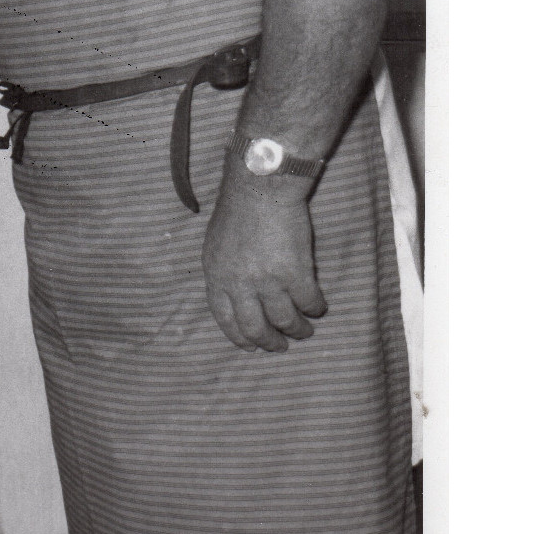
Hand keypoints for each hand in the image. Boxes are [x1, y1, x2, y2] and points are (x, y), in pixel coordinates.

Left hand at [201, 184, 326, 352]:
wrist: (262, 187)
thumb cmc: (239, 208)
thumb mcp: (217, 243)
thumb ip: (225, 271)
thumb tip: (236, 294)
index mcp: (216, 275)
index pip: (225, 319)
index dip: (239, 337)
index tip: (251, 347)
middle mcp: (239, 283)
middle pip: (255, 328)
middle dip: (269, 342)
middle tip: (281, 346)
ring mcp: (267, 281)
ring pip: (284, 320)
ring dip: (297, 330)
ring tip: (305, 331)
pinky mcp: (295, 274)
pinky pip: (308, 302)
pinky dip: (315, 308)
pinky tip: (318, 306)